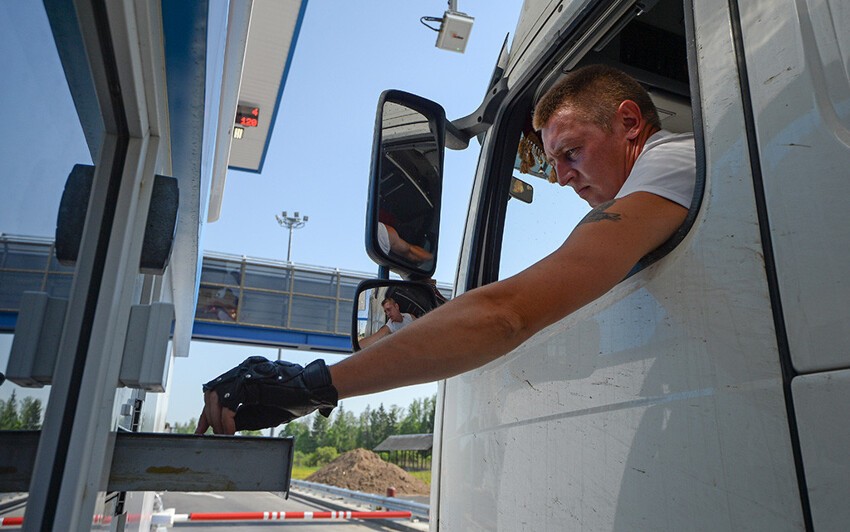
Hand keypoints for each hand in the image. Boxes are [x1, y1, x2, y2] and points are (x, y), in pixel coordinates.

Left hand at [194, 356, 338, 433]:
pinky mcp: (251, 383)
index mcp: (245, 374)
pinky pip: (229, 405)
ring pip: (216, 397)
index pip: (217, 392)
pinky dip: (227, 421)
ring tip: (223, 435)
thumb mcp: (262, 411)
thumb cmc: (293, 400)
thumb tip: (223, 427)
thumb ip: (243, 415)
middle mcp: (242, 370)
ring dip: (216, 420)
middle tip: (210, 435)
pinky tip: (231, 432)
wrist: (314, 390)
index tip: (203, 430)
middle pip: (211, 393)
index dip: (207, 412)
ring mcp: (246, 374)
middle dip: (207, 417)